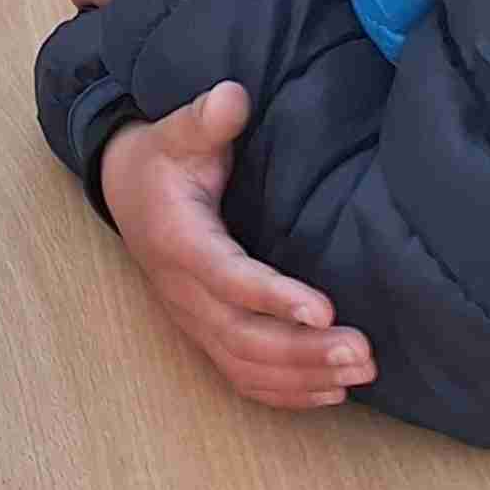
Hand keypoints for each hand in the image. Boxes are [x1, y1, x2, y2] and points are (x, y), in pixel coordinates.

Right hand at [99, 81, 374, 409]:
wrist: (126, 191)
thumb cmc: (162, 161)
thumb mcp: (177, 132)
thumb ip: (205, 118)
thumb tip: (231, 97)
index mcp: (178, 241)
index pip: (226, 278)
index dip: (272, 297)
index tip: (323, 308)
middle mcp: (182, 291)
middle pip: (242, 335)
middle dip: (303, 350)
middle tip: (363, 351)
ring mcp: (192, 318)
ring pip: (245, 364)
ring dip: (303, 376)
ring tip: (361, 373)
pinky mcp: (205, 333)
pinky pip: (241, 376)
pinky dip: (285, 392)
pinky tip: (331, 391)